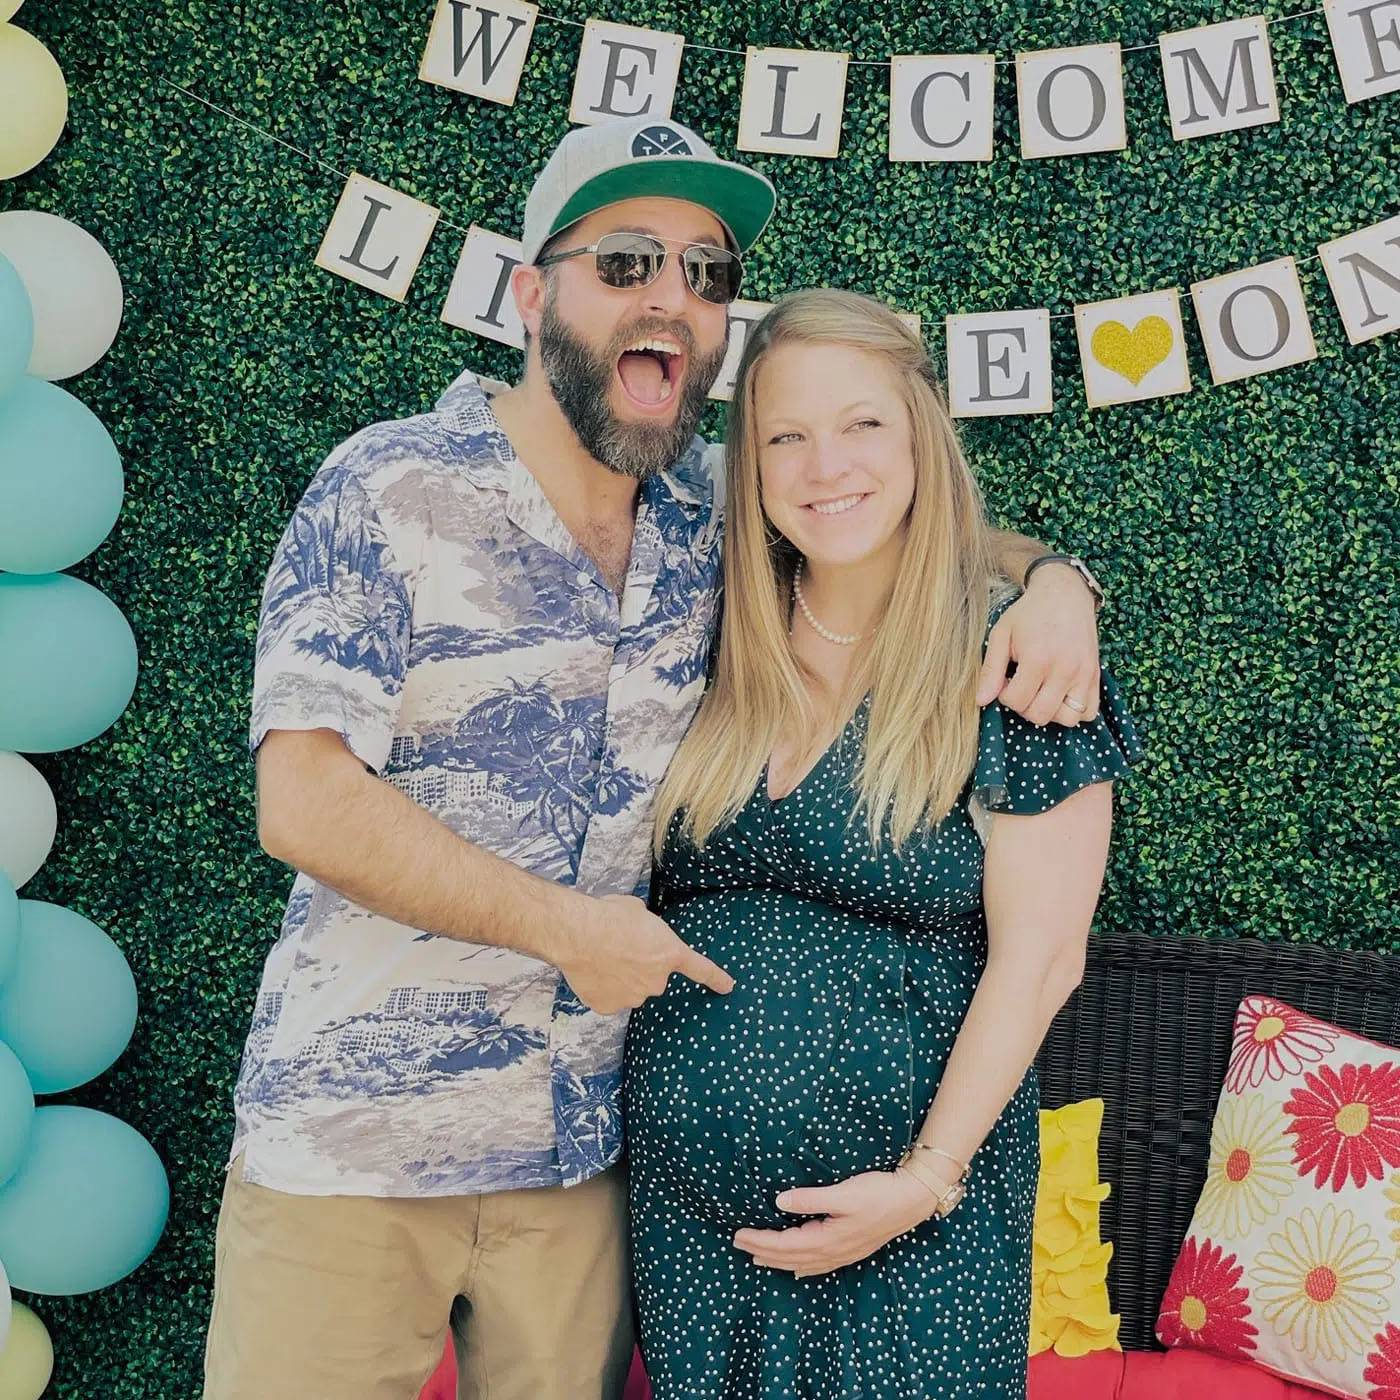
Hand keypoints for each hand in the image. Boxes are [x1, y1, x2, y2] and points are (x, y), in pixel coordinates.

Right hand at [559, 894, 734, 1014]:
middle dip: (640, 966)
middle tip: (619, 948)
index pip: (701, 969)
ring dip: (620, 977)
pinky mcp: (609, 1007)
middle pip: (653, 978)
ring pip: (630, 989)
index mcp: (670, 953)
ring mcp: (633, 997)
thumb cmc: (609, 915)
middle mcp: (656, 981)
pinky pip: (609, 999)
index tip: (728, 986)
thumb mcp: (638, 911)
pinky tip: (591, 971)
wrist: (578, 933)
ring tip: (600, 956)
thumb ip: (647, 927)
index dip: (715, 978)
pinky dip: (601, 989)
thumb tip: (639, 929)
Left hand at [732, 1169, 938, 1278]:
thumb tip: (779, 1202)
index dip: (760, 1241)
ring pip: (803, 1262)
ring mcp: (844, 1253)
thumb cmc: (878, 1192)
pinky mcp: (852, 1249)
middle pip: (790, 1257)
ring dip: (779, 1260)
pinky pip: (819, 1264)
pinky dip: (803, 1266)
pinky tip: (798, 1269)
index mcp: (827, 1239)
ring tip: (759, 1258)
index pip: (785, 1244)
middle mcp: (833, 1251)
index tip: (738, 1235)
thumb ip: (810, 1199)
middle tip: (739, 1246)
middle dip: (763, 1251)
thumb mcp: (843, 1193)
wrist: (912, 1200)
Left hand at [977, 566, 1100, 725]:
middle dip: (1024, 706)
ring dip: (1050, 711)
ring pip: (1068, 718)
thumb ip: (990, 670)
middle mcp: (1064, 670)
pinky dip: (1074, 710)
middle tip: (1022, 685)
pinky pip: (1089, 711)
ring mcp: (1084, 674)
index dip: (1004, 695)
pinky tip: (1060, 694)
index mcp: (1037, 659)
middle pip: (1040, 715)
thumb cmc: (1029, 614)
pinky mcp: (1096, 676)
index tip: (1006, 679)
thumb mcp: (1001, 635)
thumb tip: (981, 701)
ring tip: (1041, 691)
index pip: (1016, 701)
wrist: (1064, 594)